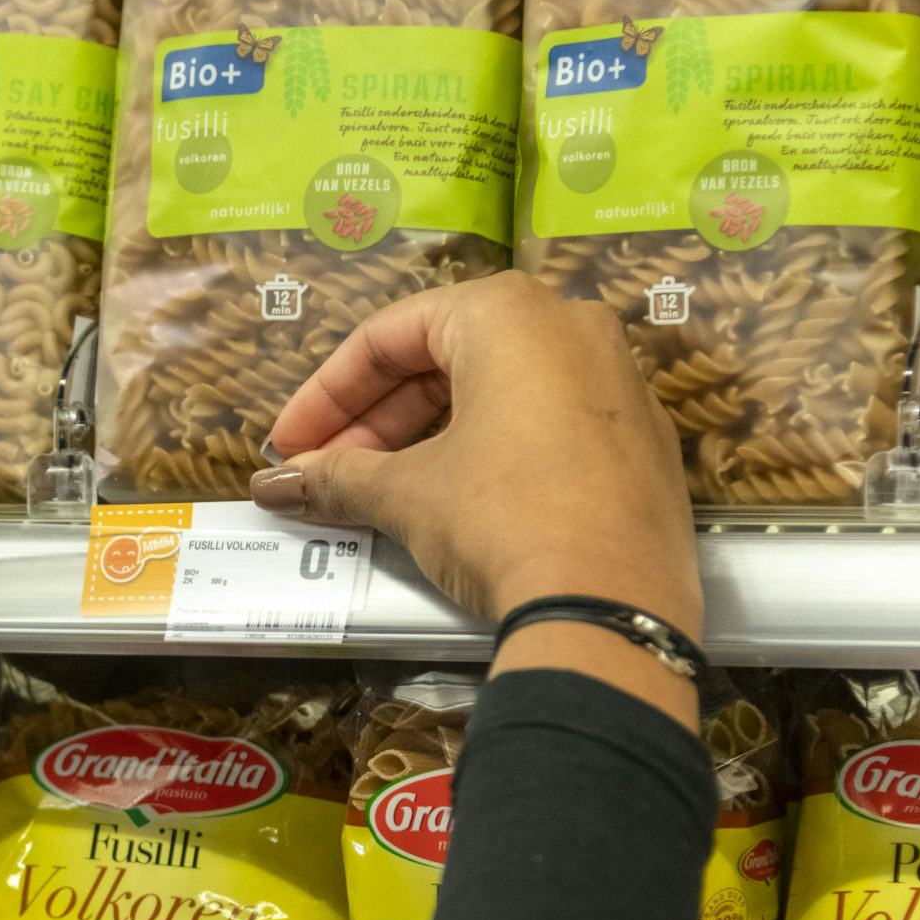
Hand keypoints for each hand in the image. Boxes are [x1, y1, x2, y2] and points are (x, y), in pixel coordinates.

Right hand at [252, 271, 699, 636]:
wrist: (614, 606)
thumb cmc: (500, 516)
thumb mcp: (405, 493)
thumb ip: (337, 477)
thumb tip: (276, 485)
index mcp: (509, 313)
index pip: (388, 335)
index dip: (324, 395)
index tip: (288, 446)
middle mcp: (571, 326)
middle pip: (445, 360)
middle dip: (373, 422)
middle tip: (324, 475)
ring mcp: (618, 383)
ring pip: (496, 393)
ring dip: (424, 440)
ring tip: (375, 495)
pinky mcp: (643, 444)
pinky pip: (546, 427)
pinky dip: (488, 455)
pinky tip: (450, 506)